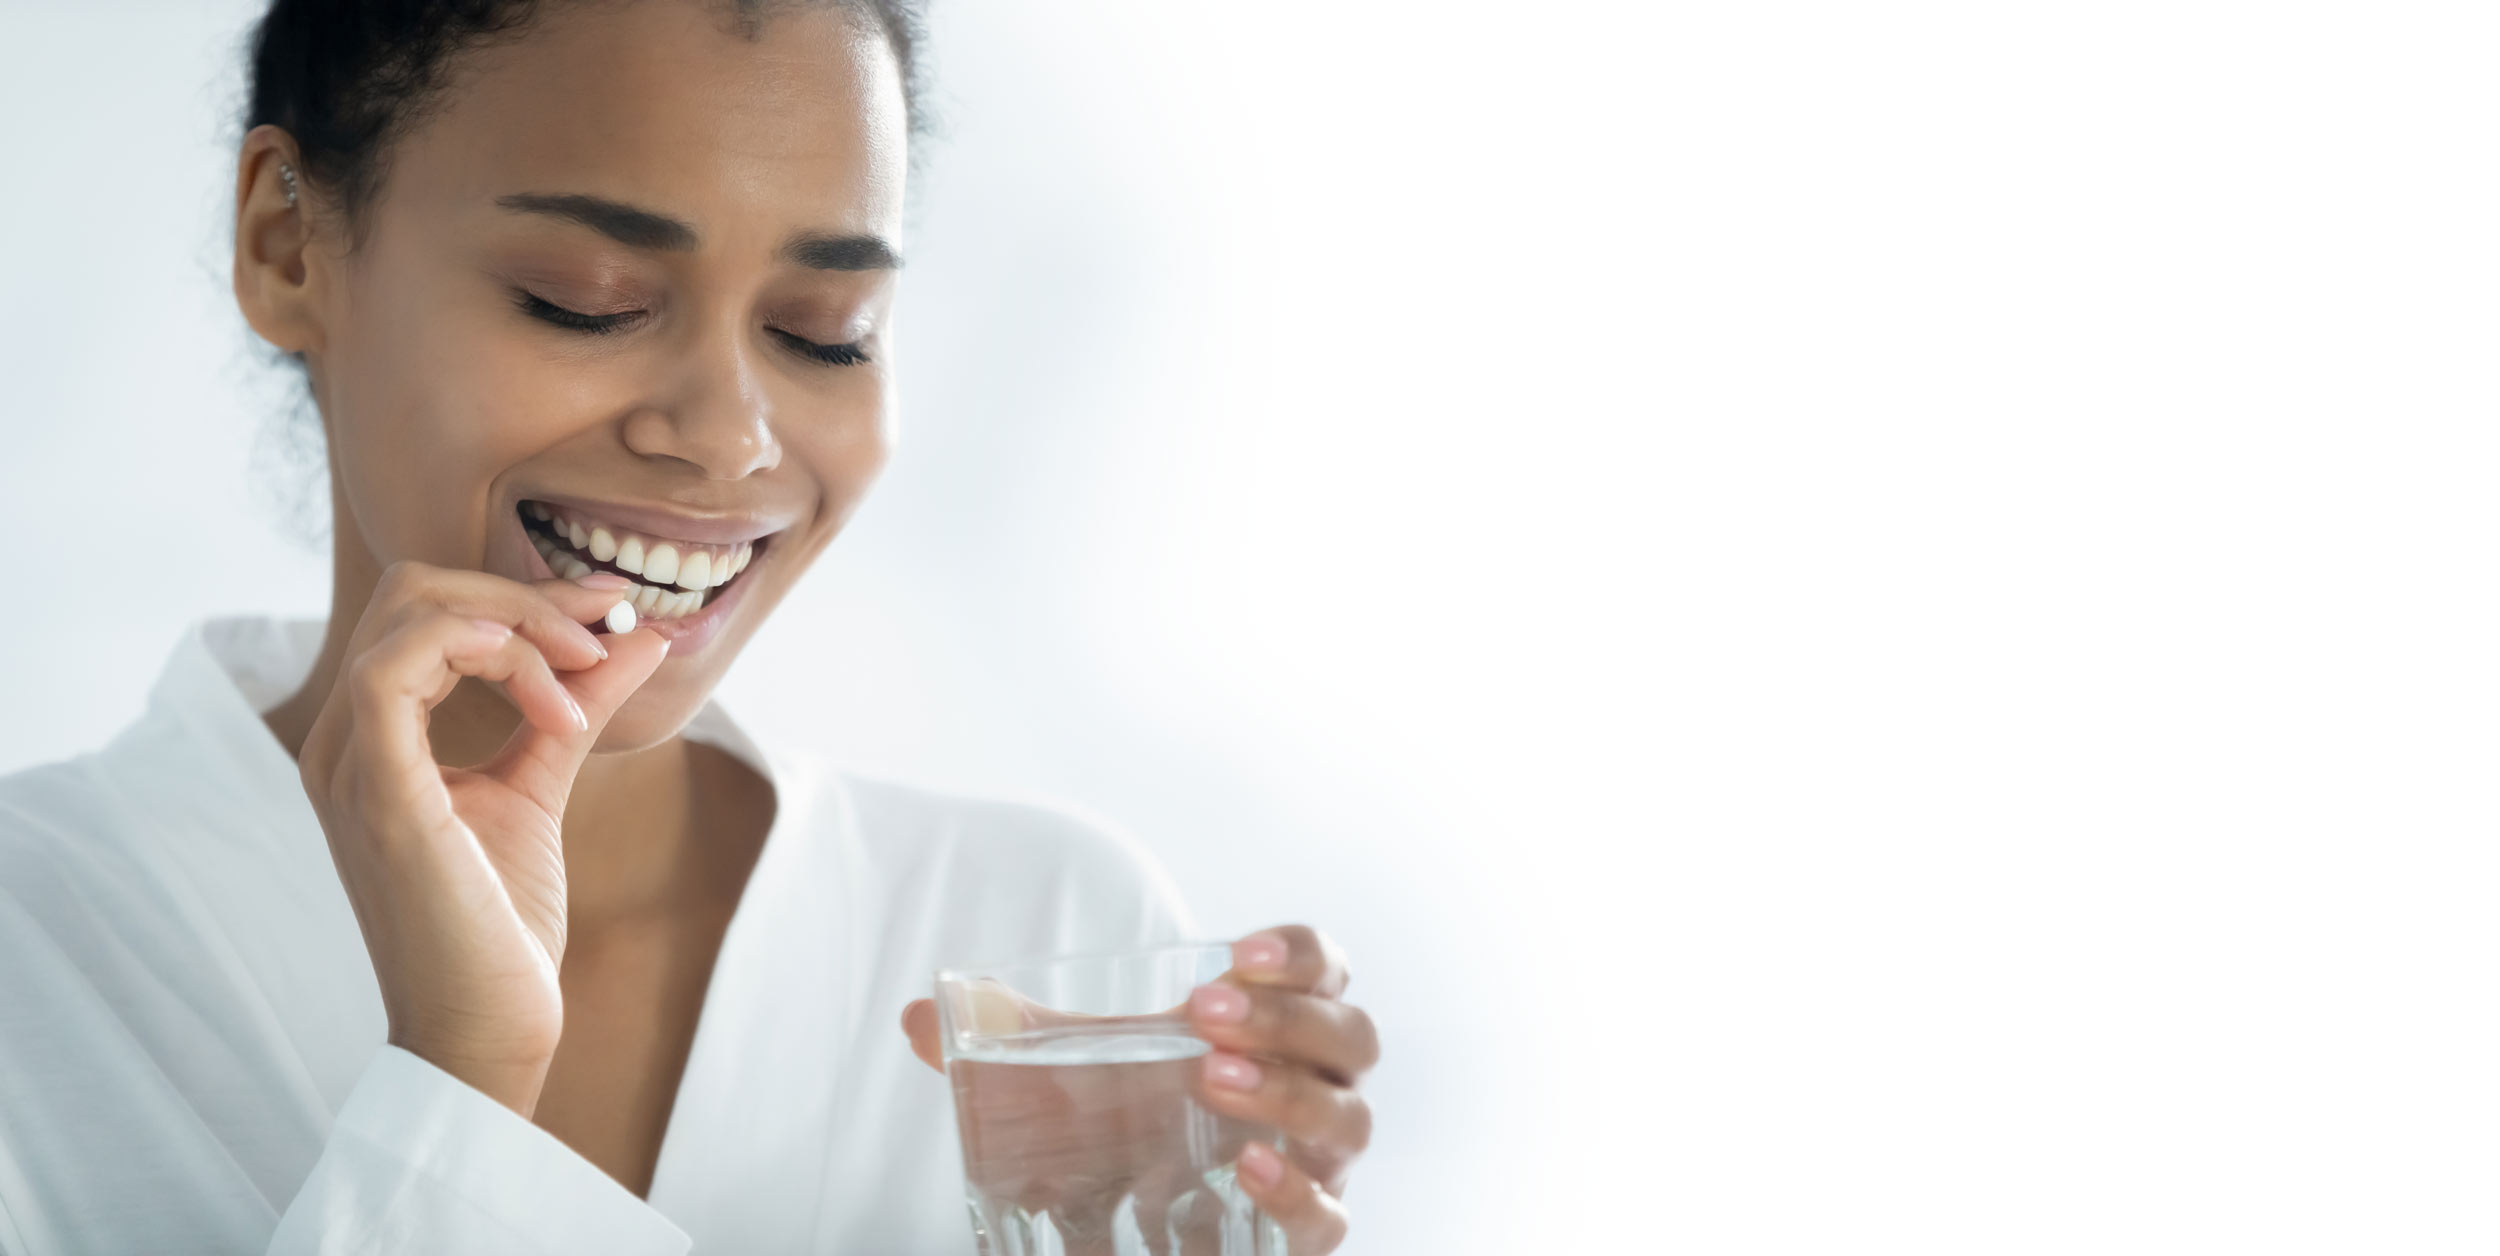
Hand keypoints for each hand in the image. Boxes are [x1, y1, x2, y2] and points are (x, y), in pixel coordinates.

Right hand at [294, 561, 668, 1114]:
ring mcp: (350, 766)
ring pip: (407, 615)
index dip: (523, 591)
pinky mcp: (376, 796)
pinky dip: (470, 646)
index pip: (426, 610)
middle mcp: (343, 743)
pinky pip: (390, 674)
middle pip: (412, 592)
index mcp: (372, 738)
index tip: (612, 610)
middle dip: (522, 592)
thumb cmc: (500, 922)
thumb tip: (639, 635)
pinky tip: (543, 673)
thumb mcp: (542, 783)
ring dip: (518, 621)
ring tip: (587, 672)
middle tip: (607, 628)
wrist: (488, 1024)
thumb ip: (576, 705)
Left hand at [901, 925, 1378, 1253]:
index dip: (1301, 954)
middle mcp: (1316, 1087)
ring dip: (1290, 1095)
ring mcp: (1319, 1161)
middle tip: (1207, 1015)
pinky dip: (1300, 1193)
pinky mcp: (1307, 1231)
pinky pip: (1332, 1217)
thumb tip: (920, 1017)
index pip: (1327, 970)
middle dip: (1289, 1020)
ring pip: (1351, 1121)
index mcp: (1276, 1026)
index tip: (1236, 951)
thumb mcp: (1065, 1075)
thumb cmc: (1117, 1124)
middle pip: (1352, 1037)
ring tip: (1214, 1080)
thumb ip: (1006, 1039)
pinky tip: (1252, 1168)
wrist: (1130, 1225)